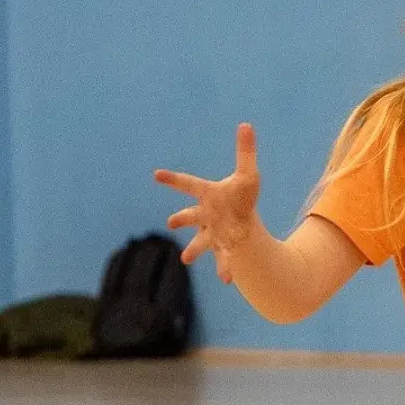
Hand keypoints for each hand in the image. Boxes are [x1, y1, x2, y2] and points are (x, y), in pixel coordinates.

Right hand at [155, 123, 262, 283]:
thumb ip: (245, 151)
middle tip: (171, 222)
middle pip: (190, 215)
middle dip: (182, 218)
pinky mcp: (222, 247)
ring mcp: (211, 232)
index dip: (173, 179)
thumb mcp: (247, 175)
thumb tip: (245, 125)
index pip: (189, 184)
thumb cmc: (240, 195)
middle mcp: (205, 214)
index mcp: (208, 195)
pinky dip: (225, 268)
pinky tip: (227, 279)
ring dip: (194, 249)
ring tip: (185, 259)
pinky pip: (223, 259)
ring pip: (200, 241)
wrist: (242, 220)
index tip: (156, 174)